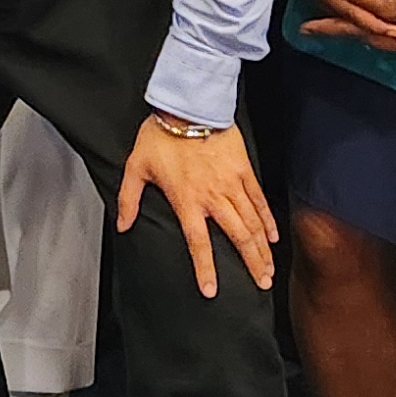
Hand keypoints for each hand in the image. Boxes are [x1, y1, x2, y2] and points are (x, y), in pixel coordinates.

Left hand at [118, 120, 275, 295]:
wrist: (188, 105)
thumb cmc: (160, 135)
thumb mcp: (136, 167)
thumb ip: (128, 199)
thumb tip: (123, 225)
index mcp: (187, 200)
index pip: (198, 243)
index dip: (205, 268)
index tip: (211, 291)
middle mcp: (213, 197)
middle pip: (237, 238)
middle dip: (251, 264)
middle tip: (261, 285)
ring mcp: (232, 184)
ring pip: (252, 223)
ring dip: (262, 249)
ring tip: (270, 269)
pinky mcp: (244, 170)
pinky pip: (259, 200)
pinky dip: (267, 220)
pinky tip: (272, 236)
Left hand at [298, 0, 395, 47]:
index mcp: (386, 8)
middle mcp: (395, 22)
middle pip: (355, 25)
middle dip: (329, 26)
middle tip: (305, 31)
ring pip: (371, 31)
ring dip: (348, 29)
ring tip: (329, 31)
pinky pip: (387, 31)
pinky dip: (370, 30)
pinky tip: (364, 27)